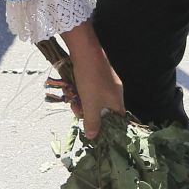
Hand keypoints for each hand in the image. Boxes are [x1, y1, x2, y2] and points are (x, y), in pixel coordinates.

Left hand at [62, 22, 123, 137]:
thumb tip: (92, 137)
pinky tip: (71, 89)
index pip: (117, 120)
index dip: (106, 127)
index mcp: (117, 101)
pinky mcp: (99, 75)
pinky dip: (81, 91)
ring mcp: (107, 82)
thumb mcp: (90, 105)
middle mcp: (115, 92)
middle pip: (103, 110)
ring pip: (94, 99)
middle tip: (75, 109)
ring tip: (71, 98)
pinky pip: (91, 89)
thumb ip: (92, 122)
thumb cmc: (90, 81)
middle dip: (87, 112)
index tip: (92, 129)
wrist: (85, 52)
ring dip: (82, 101)